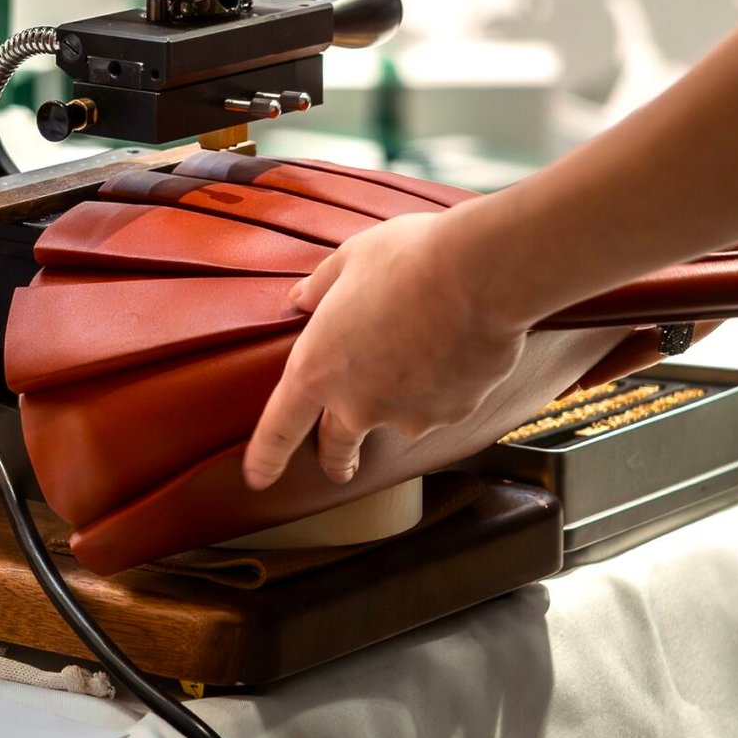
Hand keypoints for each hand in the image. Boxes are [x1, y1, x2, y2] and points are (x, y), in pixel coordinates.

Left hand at [243, 208, 527, 490]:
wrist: (480, 274)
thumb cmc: (407, 260)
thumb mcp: (350, 260)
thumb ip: (320, 287)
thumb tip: (300, 299)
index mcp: (318, 368)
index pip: (280, 428)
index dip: (266, 456)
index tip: (258, 477)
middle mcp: (358, 404)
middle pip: (337, 446)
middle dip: (336, 460)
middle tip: (339, 467)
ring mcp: (407, 415)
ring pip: (396, 417)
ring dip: (401, 398)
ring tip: (423, 346)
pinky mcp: (452, 413)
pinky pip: (440, 404)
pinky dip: (443, 386)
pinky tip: (455, 347)